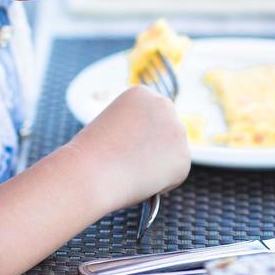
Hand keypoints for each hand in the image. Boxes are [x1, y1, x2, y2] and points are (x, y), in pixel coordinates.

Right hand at [73, 86, 190, 214]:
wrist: (92, 172)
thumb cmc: (91, 153)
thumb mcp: (110, 126)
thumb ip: (134, 129)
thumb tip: (150, 147)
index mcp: (142, 93)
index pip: (151, 115)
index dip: (139, 132)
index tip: (127, 143)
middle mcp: (164, 105)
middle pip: (166, 129)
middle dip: (156, 146)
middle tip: (136, 162)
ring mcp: (177, 130)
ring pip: (173, 152)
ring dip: (159, 163)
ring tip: (133, 172)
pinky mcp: (184, 157)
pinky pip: (176, 173)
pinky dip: (162, 182)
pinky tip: (142, 180)